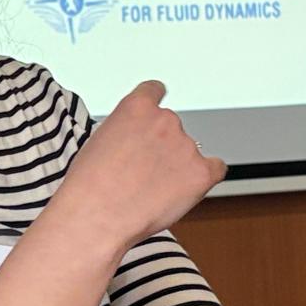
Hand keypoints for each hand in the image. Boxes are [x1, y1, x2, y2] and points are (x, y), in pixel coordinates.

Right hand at [49, 81, 226, 250]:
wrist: (97, 215)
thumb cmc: (90, 184)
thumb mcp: (98, 140)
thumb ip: (124, 131)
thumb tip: (135, 141)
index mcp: (137, 107)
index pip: (155, 90)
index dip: (153, 107)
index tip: (153, 117)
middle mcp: (166, 120)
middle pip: (172, 127)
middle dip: (161, 146)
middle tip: (142, 171)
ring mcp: (186, 146)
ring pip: (189, 152)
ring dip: (177, 165)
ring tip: (151, 190)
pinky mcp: (201, 173)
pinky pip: (216, 169)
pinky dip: (205, 177)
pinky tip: (188, 188)